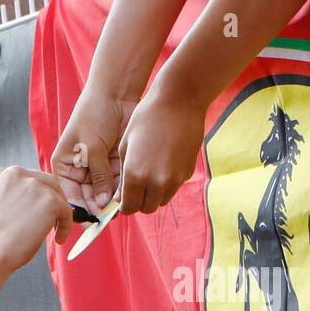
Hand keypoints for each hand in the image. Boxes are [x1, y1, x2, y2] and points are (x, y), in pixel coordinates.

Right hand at [0, 165, 74, 270]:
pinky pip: (67, 211)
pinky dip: (66, 226)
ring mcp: (34, 186)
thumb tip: (28, 203)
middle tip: (53, 216)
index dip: (35, 194)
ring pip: (57, 196)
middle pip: (46, 181)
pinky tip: (58, 238)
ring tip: (53, 231)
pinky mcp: (49, 201)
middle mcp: (16, 174)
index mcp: (0, 174)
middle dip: (51, 199)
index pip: (27, 178)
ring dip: (58, 214)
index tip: (37, 207)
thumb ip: (9, 196)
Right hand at [50, 84, 138, 218]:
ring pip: (105, 193)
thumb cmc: (94, 115)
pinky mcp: (114, 164)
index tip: (94, 219)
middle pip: (88, 197)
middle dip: (99, 206)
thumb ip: (98, 177)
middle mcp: (80, 170)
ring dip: (113, 198)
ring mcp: (98, 168)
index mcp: (64, 166)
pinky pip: (118, 183)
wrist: (115, 94)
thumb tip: (102, 205)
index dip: (81, 209)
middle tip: (111, 215)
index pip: (69, 196)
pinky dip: (123, 188)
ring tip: (122, 203)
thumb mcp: (92, 147)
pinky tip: (129, 191)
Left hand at [116, 83, 207, 213]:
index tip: (123, 198)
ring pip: (162, 201)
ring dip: (153, 195)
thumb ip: (123, 175)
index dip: (124, 205)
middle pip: (146, 208)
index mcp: (136, 174)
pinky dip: (167, 184)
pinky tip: (162, 164)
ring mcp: (175, 178)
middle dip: (139, 202)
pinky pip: (174, 187)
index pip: (129, 207)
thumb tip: (121, 197)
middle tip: (134, 189)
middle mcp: (157, 181)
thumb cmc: (146, 118)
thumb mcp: (125, 145)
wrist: (179, 102)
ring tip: (148, 175)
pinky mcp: (187, 172)